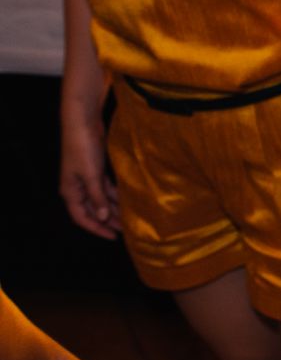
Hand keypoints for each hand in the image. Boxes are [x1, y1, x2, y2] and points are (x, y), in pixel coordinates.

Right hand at [58, 111, 119, 238]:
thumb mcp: (91, 175)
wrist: (82, 122)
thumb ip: (97, 197)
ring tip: (130, 218)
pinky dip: (115, 195)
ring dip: (114, 208)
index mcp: (70, 191)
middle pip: (93, 210)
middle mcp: (76, 187)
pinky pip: (105, 187)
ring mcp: (86, 178)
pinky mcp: (95, 169)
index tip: (113, 237)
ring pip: (101, 199)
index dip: (97, 229)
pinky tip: (128, 200)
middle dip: (108, 220)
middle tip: (127, 230)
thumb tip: (102, 217)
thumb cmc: (83, 148)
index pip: (82, 217)